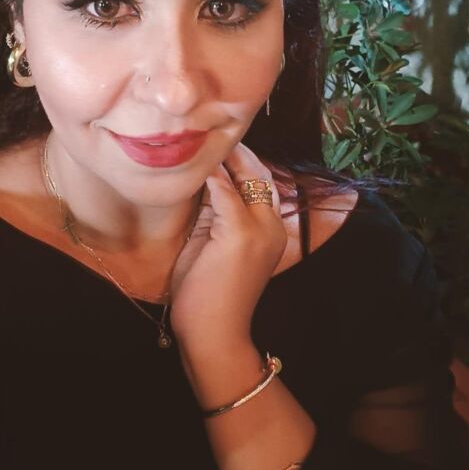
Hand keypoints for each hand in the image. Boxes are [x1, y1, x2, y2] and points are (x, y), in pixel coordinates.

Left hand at [169, 142, 287, 357]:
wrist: (214, 335)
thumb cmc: (208, 295)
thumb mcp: (213, 245)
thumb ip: (213, 213)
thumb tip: (200, 179)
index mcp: (271, 229)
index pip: (260, 182)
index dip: (239, 161)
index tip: (214, 143)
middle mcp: (273, 226)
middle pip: (259, 173)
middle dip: (235, 151)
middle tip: (205, 133)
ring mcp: (260, 230)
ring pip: (246, 177)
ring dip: (222, 157)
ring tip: (198, 139)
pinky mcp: (241, 235)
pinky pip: (225, 192)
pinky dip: (211, 175)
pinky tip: (195, 164)